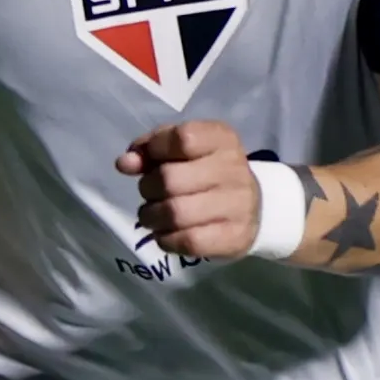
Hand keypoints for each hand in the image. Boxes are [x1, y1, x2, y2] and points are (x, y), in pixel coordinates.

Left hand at [119, 118, 260, 260]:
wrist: (254, 206)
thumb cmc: (206, 172)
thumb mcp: (181, 151)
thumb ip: (150, 150)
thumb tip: (124, 163)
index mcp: (222, 139)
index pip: (182, 138)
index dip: (155, 150)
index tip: (151, 161)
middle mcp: (234, 169)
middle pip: (170, 179)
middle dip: (148, 188)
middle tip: (151, 194)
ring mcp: (239, 205)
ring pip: (176, 213)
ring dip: (152, 217)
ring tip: (152, 216)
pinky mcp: (235, 237)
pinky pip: (189, 241)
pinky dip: (167, 239)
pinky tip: (166, 234)